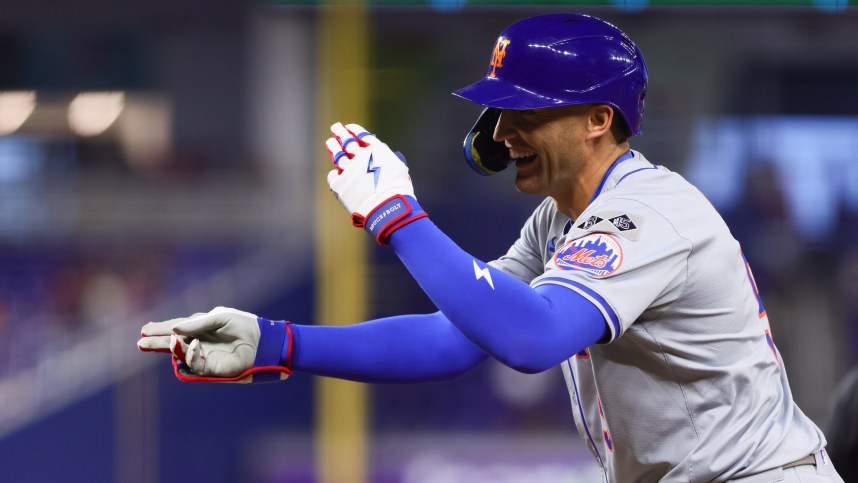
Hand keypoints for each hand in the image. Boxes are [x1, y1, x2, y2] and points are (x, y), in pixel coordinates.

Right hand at [137, 306, 291, 383]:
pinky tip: (192, 345)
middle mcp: (199, 342)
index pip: (176, 328)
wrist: (263, 341)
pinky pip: (194, 365)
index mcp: (201, 328)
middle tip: (140, 343)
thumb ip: (197, 324)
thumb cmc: (244, 325)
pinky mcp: (211, 369)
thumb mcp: (219, 318)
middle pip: (173, 344)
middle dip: (156, 343)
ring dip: (171, 349)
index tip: (144, 328)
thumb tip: (174, 329)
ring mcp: (204, 356)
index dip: (160, 328)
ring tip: (165, 342)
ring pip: (180, 356)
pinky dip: (190, 355)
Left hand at [325, 122, 427, 243]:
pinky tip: (334, 172)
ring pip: (337, 155)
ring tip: (330, 142)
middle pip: (347, 141)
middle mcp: (360, 157)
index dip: (355, 131)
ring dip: (333, 147)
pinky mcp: (339, 184)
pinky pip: (333, 176)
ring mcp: (348, 170)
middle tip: (335, 127)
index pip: (362, 136)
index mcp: (376, 151)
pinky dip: (334, 174)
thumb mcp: (400, 170)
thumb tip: (390, 157)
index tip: (349, 127)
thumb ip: (390, 161)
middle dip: (341, 133)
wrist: (387, 207)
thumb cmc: (398, 190)